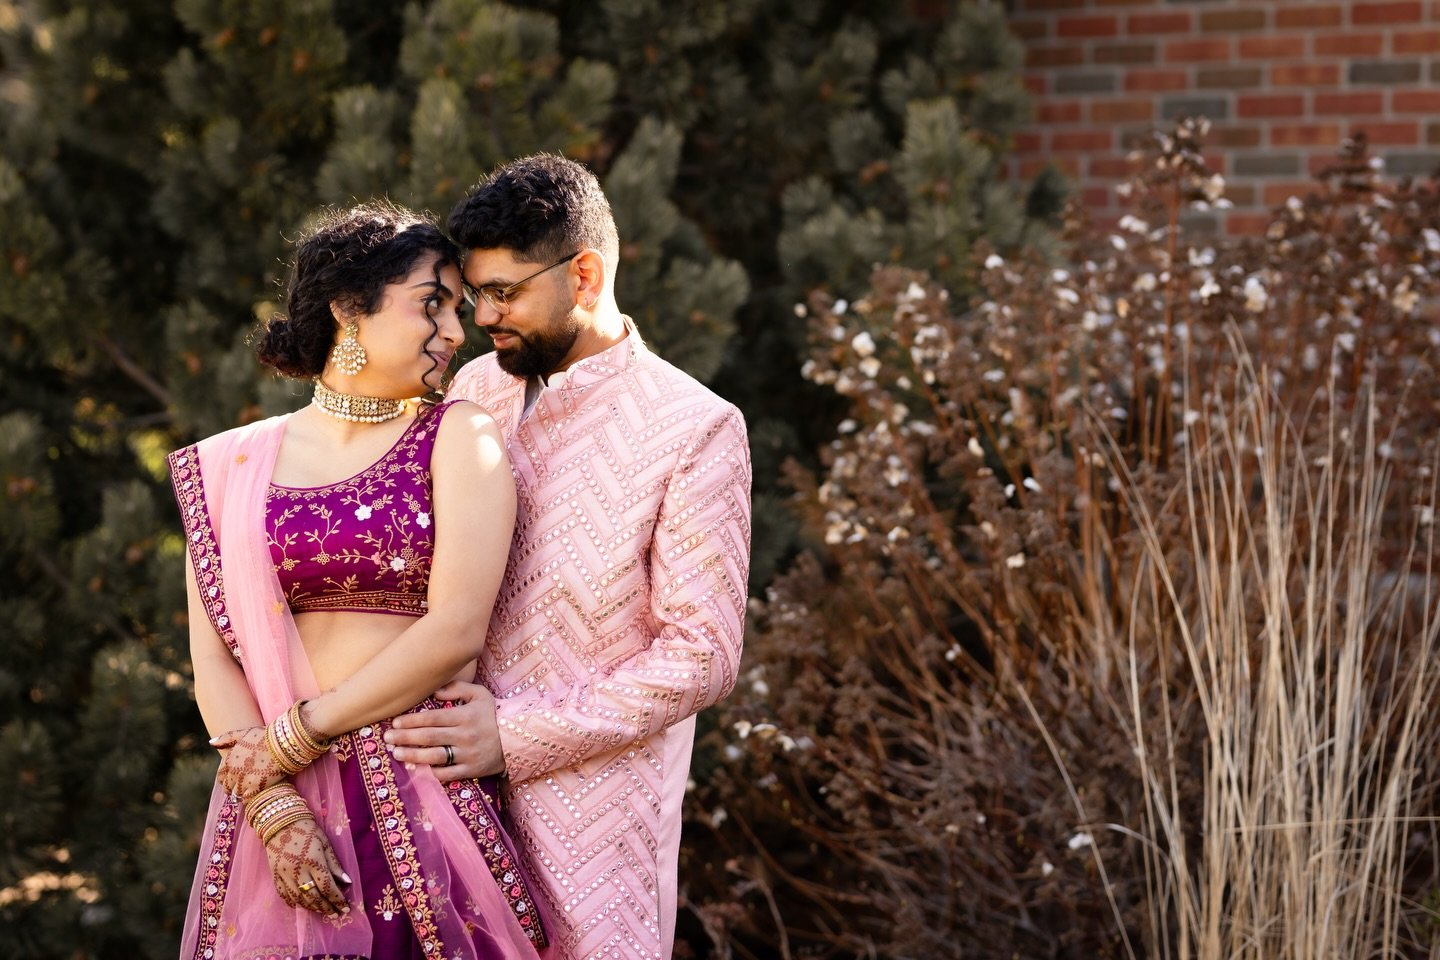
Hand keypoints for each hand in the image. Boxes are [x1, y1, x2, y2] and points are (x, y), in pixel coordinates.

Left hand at [211, 726, 285, 799]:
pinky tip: (255, 793)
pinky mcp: (255, 787)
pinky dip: (248, 798)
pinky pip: (246, 799)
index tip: (232, 780)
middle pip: (228, 787)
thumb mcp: (244, 733)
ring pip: (236, 794)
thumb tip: (211, 743)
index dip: (226, 779)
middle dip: (233, 788)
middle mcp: (233, 772)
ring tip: (249, 791)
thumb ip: (226, 738)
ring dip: (241, 793)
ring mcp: (244, 780)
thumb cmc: (265, 736)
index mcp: (229, 760)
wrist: (283, 743)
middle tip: (242, 787)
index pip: (221, 776)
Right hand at [263, 811, 351, 916]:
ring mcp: (284, 875)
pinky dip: (294, 903)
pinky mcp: (275, 876)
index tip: (345, 908)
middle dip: (326, 907)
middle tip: (336, 914)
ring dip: (312, 908)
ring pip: (299, 899)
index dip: (337, 900)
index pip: (328, 887)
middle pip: (314, 897)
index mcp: (313, 861)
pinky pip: (284, 895)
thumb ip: (335, 865)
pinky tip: (302, 906)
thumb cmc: (307, 830)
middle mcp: (298, 871)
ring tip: (322, 911)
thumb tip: (347, 882)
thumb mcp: (325, 843)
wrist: (280, 822)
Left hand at [385, 681, 503, 781]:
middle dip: (405, 738)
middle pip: (429, 737)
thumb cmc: (494, 714)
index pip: (432, 718)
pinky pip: (448, 774)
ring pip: (434, 757)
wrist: (517, 739)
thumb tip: (433, 691)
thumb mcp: (481, 694)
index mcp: (465, 716)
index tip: (395, 723)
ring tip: (396, 754)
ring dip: (412, 755)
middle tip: (387, 738)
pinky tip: (418, 770)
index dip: (411, 721)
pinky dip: (432, 773)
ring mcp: (467, 754)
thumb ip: (457, 688)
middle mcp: (464, 735)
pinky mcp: (471, 770)